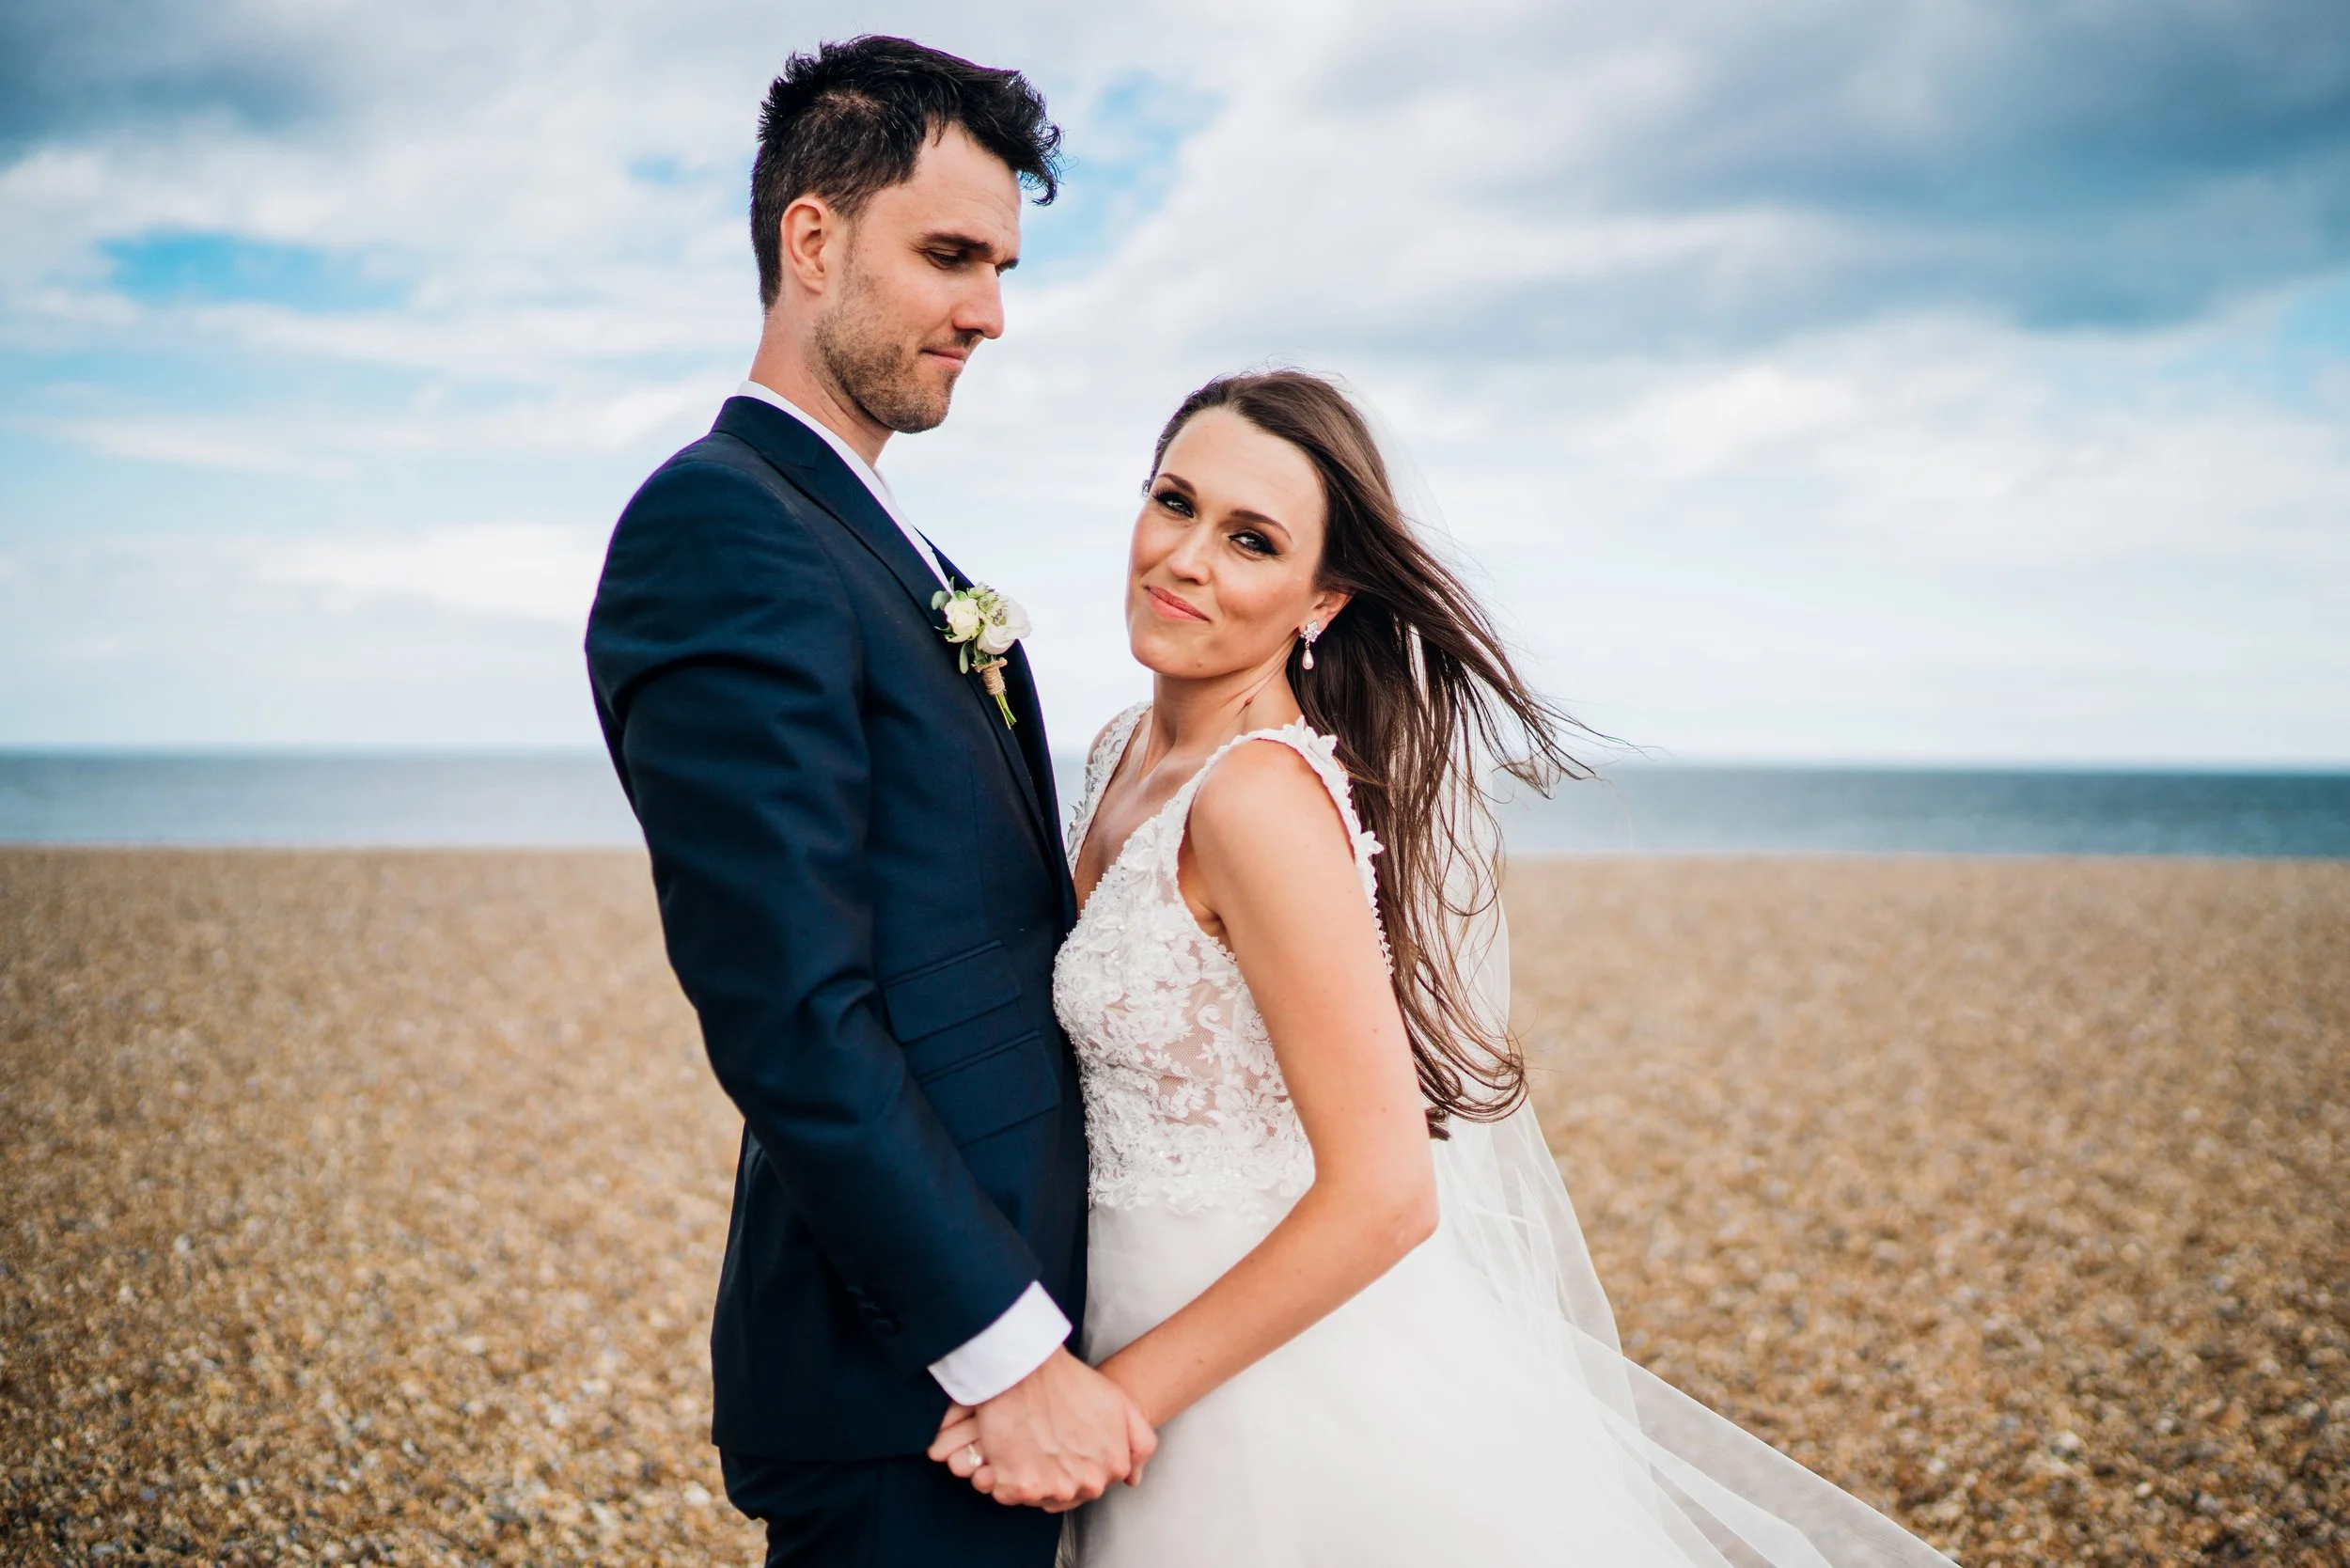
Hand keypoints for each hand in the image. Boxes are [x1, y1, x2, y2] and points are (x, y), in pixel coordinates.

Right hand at [926, 1348, 1156, 1509]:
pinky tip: (1007, 1450)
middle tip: (1043, 1441)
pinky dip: (1003, 1478)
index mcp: (1113, 1467)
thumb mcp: (1121, 1403)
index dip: (1077, 1463)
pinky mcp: (1017, 1488)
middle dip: (1055, 1474)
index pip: (1096, 1482)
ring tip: (1025, 1443)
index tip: (1064, 1443)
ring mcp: (1052, 1489)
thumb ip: (1140, 1443)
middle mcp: (1086, 1484)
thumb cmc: (1067, 1380)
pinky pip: (1009, 1494)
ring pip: (1039, 1496)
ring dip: (1030, 1478)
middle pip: (1068, 1493)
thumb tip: (1132, 1478)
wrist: (1024, 1368)